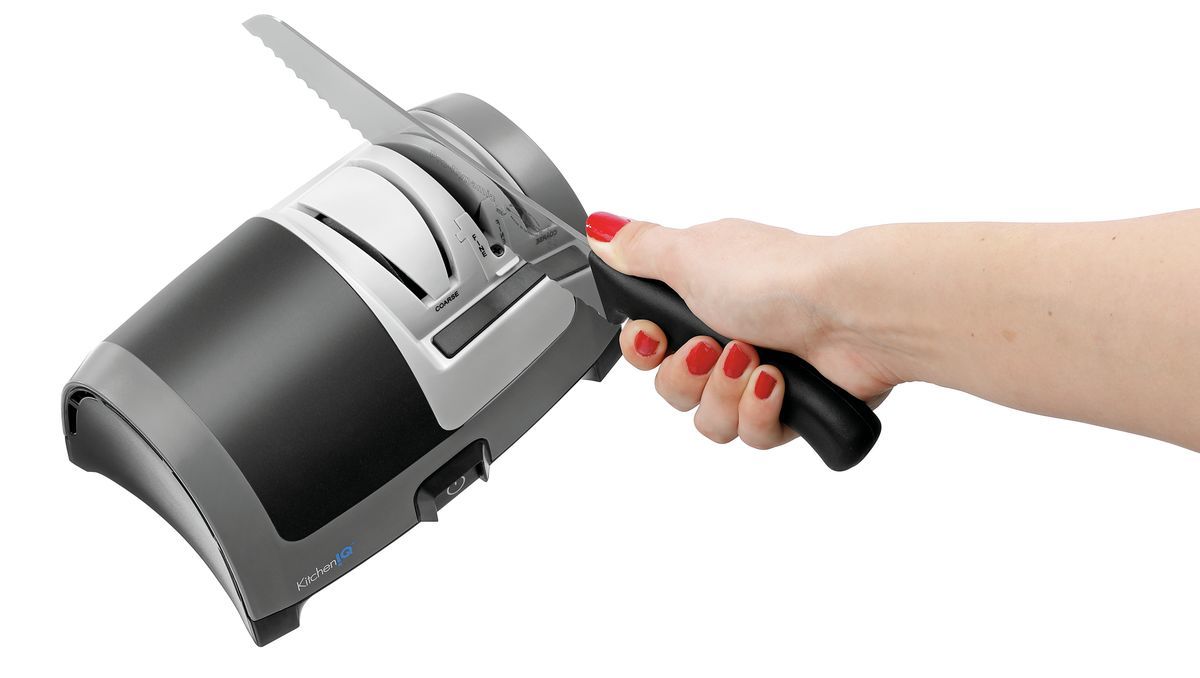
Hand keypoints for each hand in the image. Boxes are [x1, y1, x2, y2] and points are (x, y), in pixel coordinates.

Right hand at [585, 212, 898, 449]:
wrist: (853, 313)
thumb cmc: (778, 276)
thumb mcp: (689, 253)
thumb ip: (639, 248)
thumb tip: (601, 228)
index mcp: (705, 293)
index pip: (649, 343)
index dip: (644, 350)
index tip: (652, 337)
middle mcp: (731, 332)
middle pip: (674, 388)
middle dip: (687, 375)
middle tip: (710, 348)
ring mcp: (762, 373)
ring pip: (709, 419)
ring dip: (724, 393)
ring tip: (753, 362)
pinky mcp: (794, 409)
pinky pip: (752, 436)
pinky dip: (760, 413)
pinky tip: (777, 385)